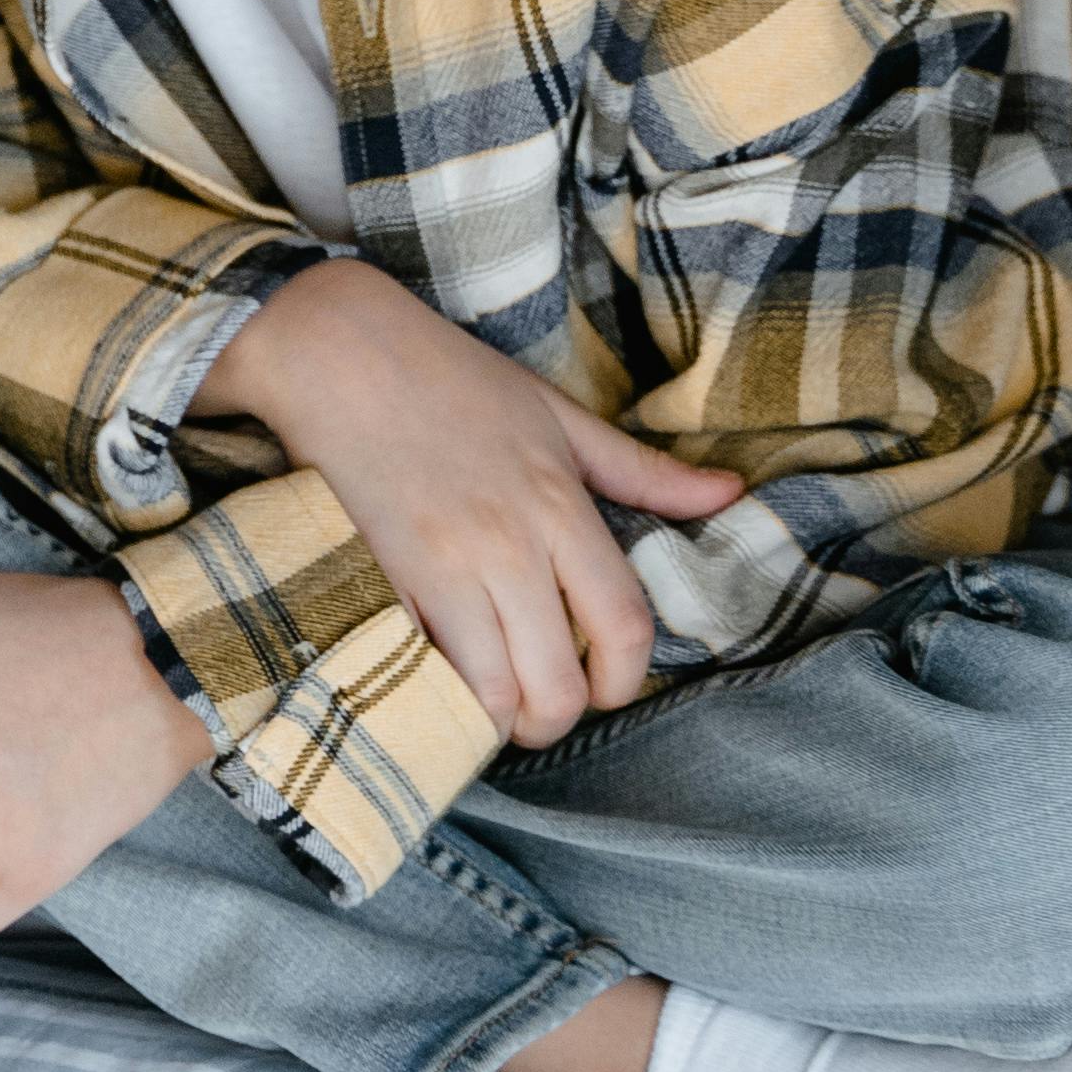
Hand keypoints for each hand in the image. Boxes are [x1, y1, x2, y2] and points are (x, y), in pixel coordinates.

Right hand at [203, 259, 748, 745]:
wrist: (340, 353)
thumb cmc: (453, 377)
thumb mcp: (558, 416)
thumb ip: (643, 471)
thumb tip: (730, 493)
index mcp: (560, 506)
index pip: (623, 623)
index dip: (627, 681)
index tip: (610, 687)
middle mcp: (508, 547)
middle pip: (558, 683)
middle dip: (560, 718)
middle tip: (549, 708)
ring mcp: (442, 568)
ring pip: (492, 693)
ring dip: (502, 718)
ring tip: (498, 705)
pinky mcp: (384, 579)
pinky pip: (425, 669)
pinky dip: (442, 692)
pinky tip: (445, 679)